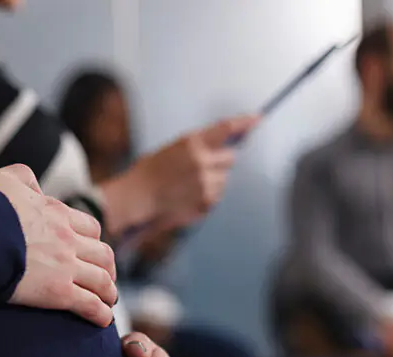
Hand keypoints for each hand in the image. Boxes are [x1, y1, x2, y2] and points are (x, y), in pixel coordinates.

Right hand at [0, 165, 117, 327]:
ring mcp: (64, 265)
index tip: (90, 251)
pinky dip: (100, 313)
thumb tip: (35, 189)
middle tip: (106, 279)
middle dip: (108, 267)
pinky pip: (89, 304)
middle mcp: (66, 238)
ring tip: (108, 302)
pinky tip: (102, 321)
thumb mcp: (2, 180)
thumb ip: (23, 178)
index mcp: (55, 213)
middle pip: (102, 254)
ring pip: (101, 280)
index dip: (93, 241)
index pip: (89, 227)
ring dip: (108, 291)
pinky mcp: (57, 291)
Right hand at [101, 115, 259, 236]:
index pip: (226, 128)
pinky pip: (216, 196)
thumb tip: (219, 148)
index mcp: (192, 143)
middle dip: (221, 161)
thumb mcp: (171, 151)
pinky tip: (187, 197)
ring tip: (188, 186)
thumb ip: (196, 148)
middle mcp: (202, 161)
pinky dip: (206, 197)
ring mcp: (206, 183)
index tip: (256, 119)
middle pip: (230, 158)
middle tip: (202, 167)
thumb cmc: (147, 174)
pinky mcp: (206, 201)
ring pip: (224, 179)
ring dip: (213, 181)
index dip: (244, 122)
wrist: (135, 199)